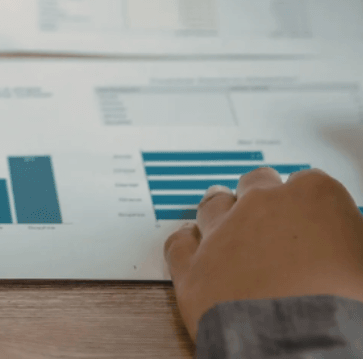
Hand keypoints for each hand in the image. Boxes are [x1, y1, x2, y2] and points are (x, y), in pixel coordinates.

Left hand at [164, 167, 362, 337]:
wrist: (304, 348)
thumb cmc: (346, 307)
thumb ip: (345, 242)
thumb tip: (338, 248)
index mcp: (314, 197)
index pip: (309, 182)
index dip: (309, 202)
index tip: (310, 215)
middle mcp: (262, 205)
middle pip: (256, 184)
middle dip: (261, 196)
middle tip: (267, 215)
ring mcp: (221, 233)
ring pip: (214, 205)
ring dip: (221, 212)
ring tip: (227, 223)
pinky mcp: (191, 267)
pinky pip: (179, 242)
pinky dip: (186, 241)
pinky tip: (191, 243)